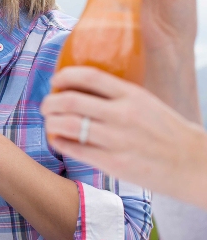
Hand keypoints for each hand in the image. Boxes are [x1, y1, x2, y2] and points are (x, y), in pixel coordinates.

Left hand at [41, 66, 206, 208]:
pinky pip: (75, 149)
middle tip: (46, 105)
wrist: (192, 164)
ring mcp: (117, 140)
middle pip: (70, 100)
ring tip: (50, 122)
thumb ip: (117, 96)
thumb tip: (80, 88)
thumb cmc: (166, 132)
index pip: (90, 76)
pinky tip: (58, 140)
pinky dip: (59, 142)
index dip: (65, 75)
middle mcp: (123, 115)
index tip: (56, 80)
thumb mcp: (146, 103)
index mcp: (132, 95)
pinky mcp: (113, 163)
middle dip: (50, 101)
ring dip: (50, 122)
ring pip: (67, 124)